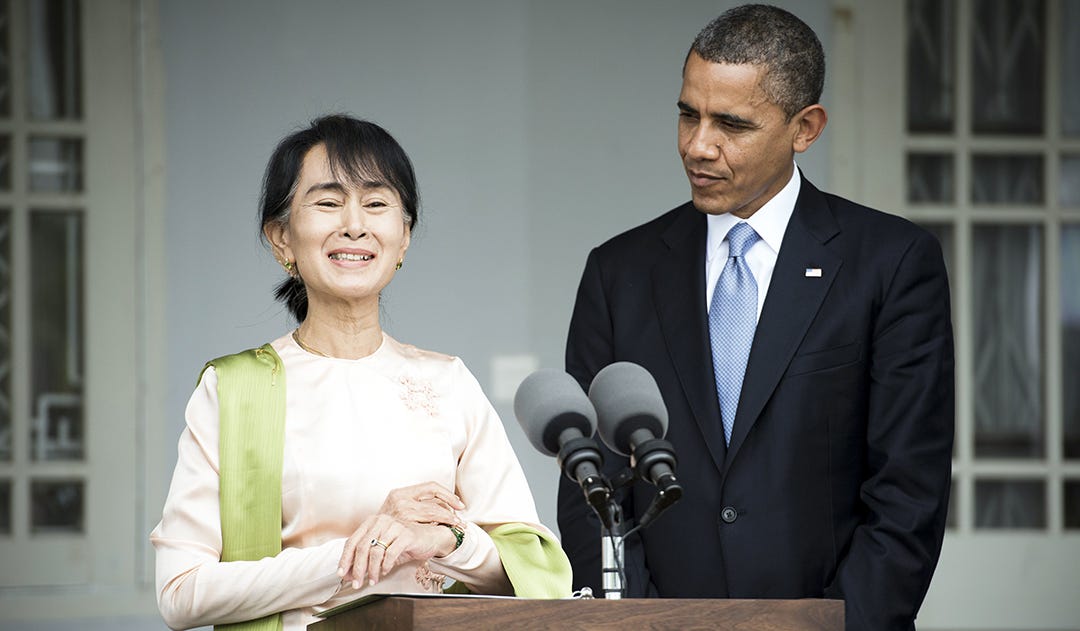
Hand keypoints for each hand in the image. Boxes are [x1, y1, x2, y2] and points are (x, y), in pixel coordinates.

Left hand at [337, 514, 457, 587]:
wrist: (430, 538)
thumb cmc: (404, 544)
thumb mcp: (381, 550)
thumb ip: (365, 559)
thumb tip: (347, 574)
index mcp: (372, 522)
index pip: (352, 541)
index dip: (345, 559)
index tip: (341, 573)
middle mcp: (381, 521)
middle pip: (362, 547)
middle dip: (357, 568)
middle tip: (356, 582)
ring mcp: (394, 526)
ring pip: (375, 552)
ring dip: (371, 570)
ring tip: (372, 580)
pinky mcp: (406, 535)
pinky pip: (390, 553)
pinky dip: (385, 566)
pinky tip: (385, 571)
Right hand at [378, 482, 464, 526]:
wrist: (368, 541)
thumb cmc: (386, 526)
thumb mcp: (396, 508)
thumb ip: (415, 504)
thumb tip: (444, 503)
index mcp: (401, 492)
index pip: (431, 487)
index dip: (447, 494)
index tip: (459, 504)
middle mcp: (401, 500)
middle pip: (434, 501)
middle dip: (451, 509)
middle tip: (461, 519)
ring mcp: (401, 514)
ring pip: (433, 512)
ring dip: (448, 519)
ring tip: (458, 525)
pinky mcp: (402, 527)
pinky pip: (426, 525)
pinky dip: (438, 526)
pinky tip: (445, 531)